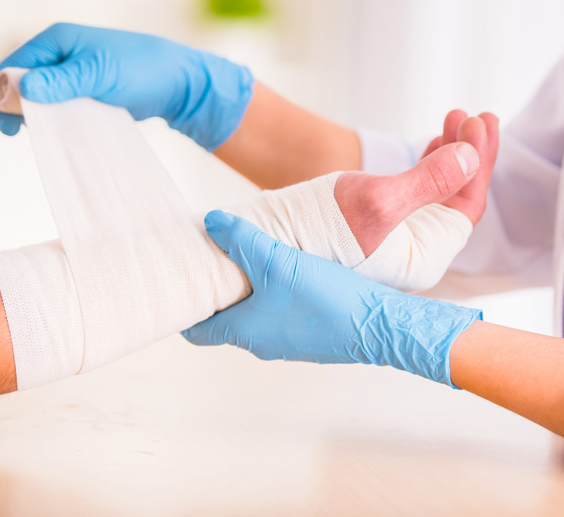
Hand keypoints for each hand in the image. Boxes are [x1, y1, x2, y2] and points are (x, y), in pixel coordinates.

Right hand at [0, 23, 253, 150]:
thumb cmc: (142, 69)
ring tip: (44, 133)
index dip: (1, 94)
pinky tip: (60, 131)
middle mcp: (60, 54)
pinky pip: (59, 104)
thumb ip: (62, 82)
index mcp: (56, 40)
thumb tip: (22, 89)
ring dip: (36, 114)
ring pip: (39, 96)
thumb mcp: (100, 74)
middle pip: (20, 81)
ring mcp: (72, 72)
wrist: (179, 81)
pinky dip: (55, 117)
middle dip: (16, 106)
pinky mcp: (85, 90)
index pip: (11, 66)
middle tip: (23, 134)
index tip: (8, 126)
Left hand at [183, 211, 480, 385]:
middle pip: (225, 319)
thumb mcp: (278, 262)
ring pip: (255, 316)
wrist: (381, 326)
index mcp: (245, 331)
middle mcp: (262, 343)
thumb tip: (210, 221)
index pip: (197, 330)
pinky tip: (290, 270)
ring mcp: (288, 342)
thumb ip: (243, 240)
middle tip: (215, 260)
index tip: (182, 283)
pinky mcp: (312, 336)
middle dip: (218, 292)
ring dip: (249, 292)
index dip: (185, 308)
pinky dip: (275, 296)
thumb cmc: (327, 299)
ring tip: (251, 258)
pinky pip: (282, 315)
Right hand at [334, 112, 497, 255]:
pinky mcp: (383, 223)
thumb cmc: (319, 225)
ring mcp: (400, 237)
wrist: (274, 236)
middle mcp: (418, 251)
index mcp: (425, 256)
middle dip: (469, 153)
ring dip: (450, 153)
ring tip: (455, 119)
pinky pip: (419, 191)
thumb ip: (429, 180)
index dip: (478, 161)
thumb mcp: (379, 199)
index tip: (478, 121)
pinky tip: (434, 143)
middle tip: (475, 115)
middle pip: (458, 197)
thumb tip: (471, 157)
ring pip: (439, 191)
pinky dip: (428, 163)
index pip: (467, 205)